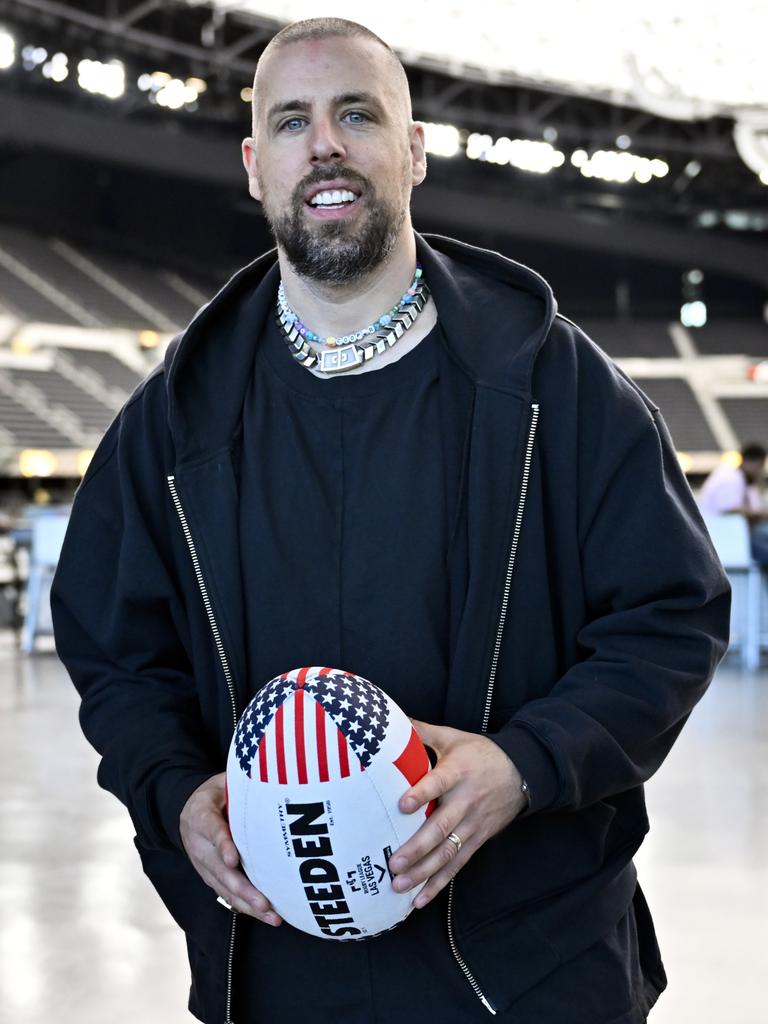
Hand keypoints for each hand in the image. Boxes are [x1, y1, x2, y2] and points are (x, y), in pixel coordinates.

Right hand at [180, 772, 281, 925]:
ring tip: (271, 915)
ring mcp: (204, 865)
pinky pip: (227, 894)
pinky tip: (265, 914)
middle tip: (265, 901)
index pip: (212, 830)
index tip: (233, 859)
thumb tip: (269, 775)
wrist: (186, 811)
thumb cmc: (213, 794)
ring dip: (248, 904)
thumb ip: (239, 784)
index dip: (223, 845)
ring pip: (224, 888)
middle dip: (243, 889)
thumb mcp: (222, 782)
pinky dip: (245, 906)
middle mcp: (199, 845)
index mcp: (201, 816)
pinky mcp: (210, 876)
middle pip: (220, 869)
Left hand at [389, 721, 525, 908]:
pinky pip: (458, 865)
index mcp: (458, 772)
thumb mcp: (453, 738)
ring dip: (424, 872)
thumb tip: (390, 719)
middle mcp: (466, 801)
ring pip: (448, 852)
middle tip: (393, 863)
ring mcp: (473, 824)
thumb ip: (422, 732)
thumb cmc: (479, 753)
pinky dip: (439, 884)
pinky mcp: (478, 840)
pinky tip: (419, 900)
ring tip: (399, 885)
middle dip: (417, 848)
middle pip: (441, 828)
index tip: (403, 804)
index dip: (422, 794)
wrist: (522, 772)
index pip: (439, 784)